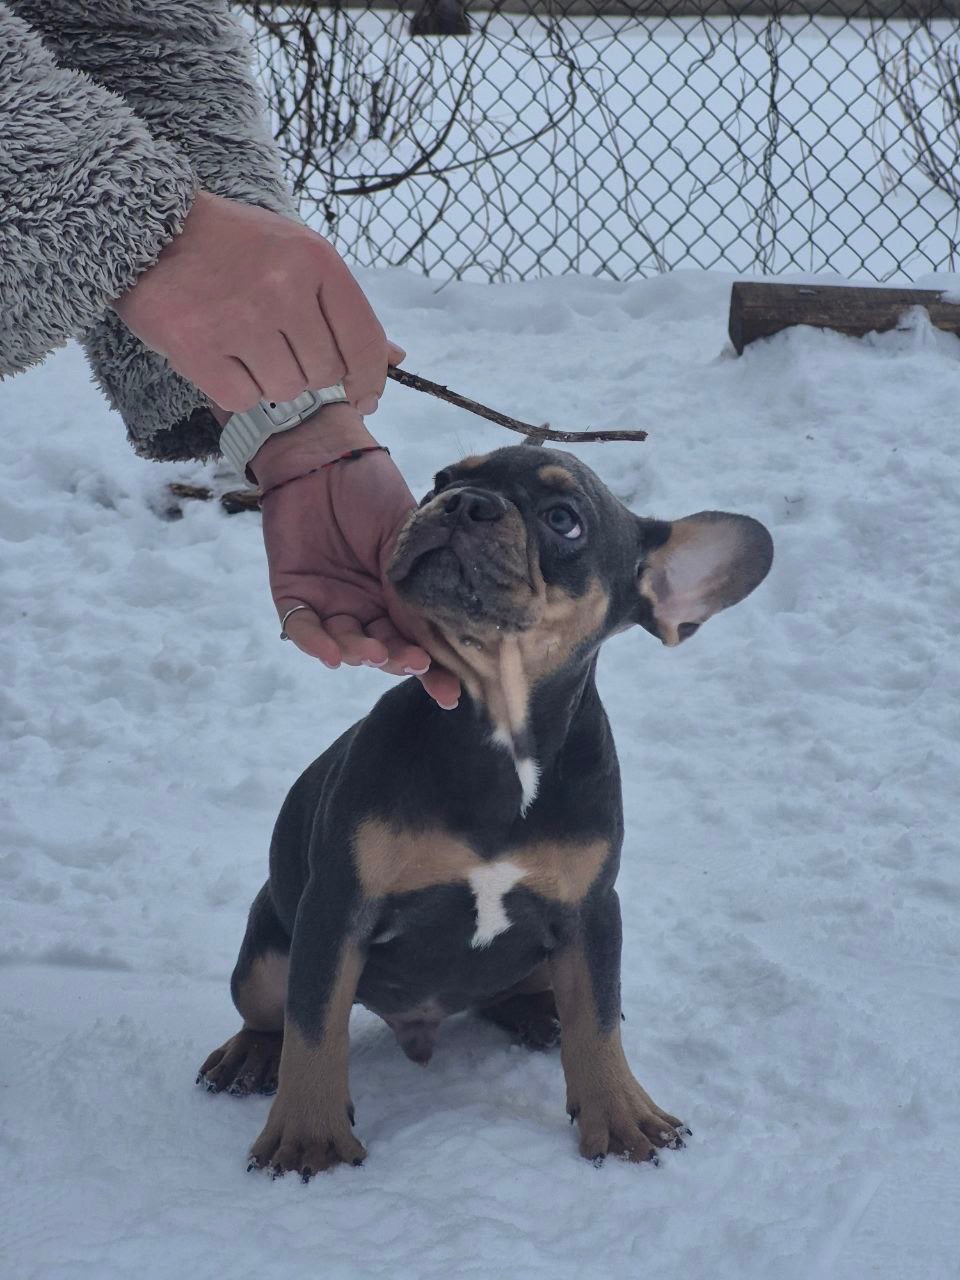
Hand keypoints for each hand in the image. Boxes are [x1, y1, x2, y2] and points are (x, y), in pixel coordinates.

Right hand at [112, 191, 392, 415]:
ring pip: (286, 390)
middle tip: (277, 344)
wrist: (146, 226)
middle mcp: (283, 289)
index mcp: (316, 261)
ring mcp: (240, 320)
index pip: (364, 341)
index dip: (371, 379)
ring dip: (270, 379)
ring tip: (244, 342)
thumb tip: (397, 359)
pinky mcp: (199, 348)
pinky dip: (235, 388)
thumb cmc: (233, 246)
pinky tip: (220, 354)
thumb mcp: (298, 255)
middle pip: (325, 374)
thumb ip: (344, 309)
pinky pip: (244, 399)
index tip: (365, 396)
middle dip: (308, 370)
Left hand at [253, 404, 460, 709]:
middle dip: (401, 662)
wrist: (321, 454)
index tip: (452, 693)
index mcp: (399, 593)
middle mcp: (366, 605)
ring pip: (347, 645)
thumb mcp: (406, 533)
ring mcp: (330, 602)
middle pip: (385, 649)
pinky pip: (303, 629)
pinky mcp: (293, 595)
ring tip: (375, 653)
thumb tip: (441, 623)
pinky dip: (318, 644)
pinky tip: (334, 654)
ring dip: (362, 655)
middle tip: (415, 663)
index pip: (419, 638)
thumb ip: (417, 577)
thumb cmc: (370, 487)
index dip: (435, 668)